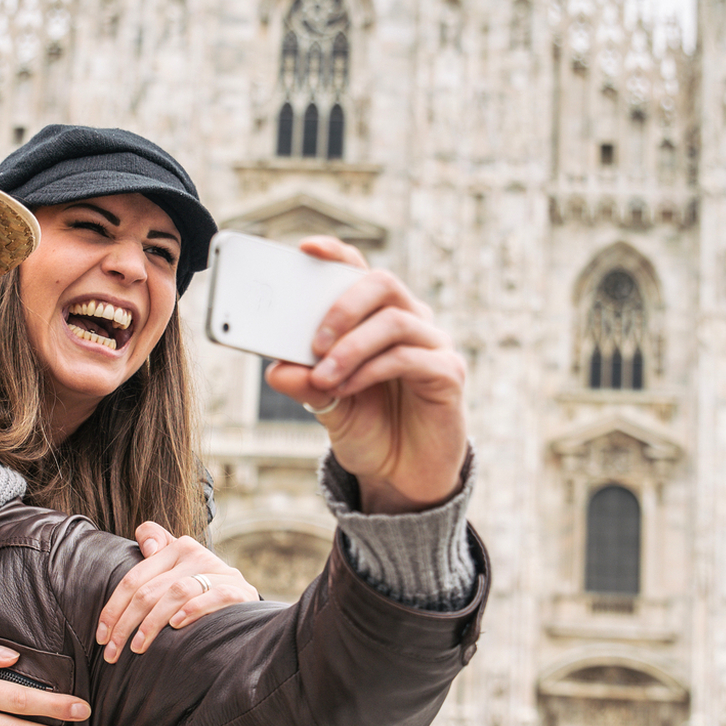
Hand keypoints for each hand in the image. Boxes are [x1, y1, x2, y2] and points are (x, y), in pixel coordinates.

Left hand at [94, 524, 258, 662]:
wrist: (247, 606)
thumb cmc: (201, 591)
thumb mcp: (177, 569)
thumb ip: (157, 548)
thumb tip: (147, 546)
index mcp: (176, 548)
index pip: (135, 578)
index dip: (113, 607)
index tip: (101, 636)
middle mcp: (196, 555)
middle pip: (150, 589)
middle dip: (126, 624)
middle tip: (112, 652)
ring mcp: (220, 572)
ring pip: (176, 592)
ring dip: (152, 623)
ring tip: (138, 648)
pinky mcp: (239, 591)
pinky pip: (213, 597)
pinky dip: (193, 610)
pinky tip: (176, 627)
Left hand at [264, 237, 468, 512]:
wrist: (402, 476)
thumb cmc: (369, 428)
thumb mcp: (326, 404)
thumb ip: (304, 384)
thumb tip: (276, 369)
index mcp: (378, 317)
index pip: (360, 271)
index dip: (336, 254)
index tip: (305, 249)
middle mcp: (411, 321)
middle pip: (382, 283)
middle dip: (342, 305)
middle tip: (313, 340)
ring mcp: (434, 345)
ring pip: (394, 320)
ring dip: (350, 347)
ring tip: (323, 377)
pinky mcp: (449, 374)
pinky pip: (409, 358)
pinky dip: (370, 370)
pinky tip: (348, 388)